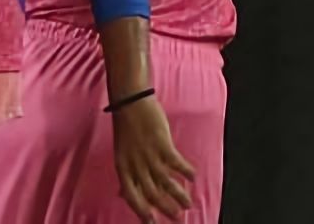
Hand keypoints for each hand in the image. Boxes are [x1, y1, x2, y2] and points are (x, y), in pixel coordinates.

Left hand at [112, 95, 193, 221]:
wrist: (129, 102)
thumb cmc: (126, 128)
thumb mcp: (121, 153)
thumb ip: (126, 173)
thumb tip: (122, 194)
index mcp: (122, 166)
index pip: (131, 195)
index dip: (141, 211)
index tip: (151, 222)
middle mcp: (135, 163)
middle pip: (152, 192)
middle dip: (166, 208)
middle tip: (178, 217)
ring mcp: (148, 154)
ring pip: (166, 181)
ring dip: (178, 194)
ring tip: (188, 203)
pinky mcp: (161, 143)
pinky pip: (176, 163)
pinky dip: (186, 171)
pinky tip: (192, 177)